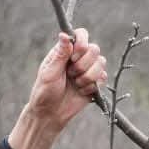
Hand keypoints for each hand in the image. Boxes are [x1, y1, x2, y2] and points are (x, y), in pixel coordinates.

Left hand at [8, 30, 106, 148]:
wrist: (50, 114)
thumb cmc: (45, 92)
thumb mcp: (49, 72)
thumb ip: (60, 54)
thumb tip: (64, 34)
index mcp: (65, 51)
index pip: (81, 35)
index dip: (82, 44)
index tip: (74, 57)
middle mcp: (78, 57)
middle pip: (94, 48)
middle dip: (83, 64)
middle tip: (71, 74)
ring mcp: (88, 69)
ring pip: (101, 63)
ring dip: (87, 76)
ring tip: (75, 83)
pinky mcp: (95, 82)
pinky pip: (103, 78)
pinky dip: (91, 86)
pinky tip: (81, 91)